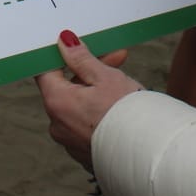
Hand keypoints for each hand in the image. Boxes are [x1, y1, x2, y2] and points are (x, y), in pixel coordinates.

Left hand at [36, 30, 141, 171]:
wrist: (149, 154)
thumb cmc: (127, 114)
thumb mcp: (105, 77)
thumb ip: (81, 58)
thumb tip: (64, 42)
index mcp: (56, 102)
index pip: (45, 72)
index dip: (61, 56)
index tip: (77, 48)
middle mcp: (57, 125)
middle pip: (65, 88)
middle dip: (88, 72)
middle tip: (115, 58)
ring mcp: (70, 141)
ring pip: (77, 107)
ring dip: (95, 92)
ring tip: (124, 84)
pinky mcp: (85, 153)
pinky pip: (85, 125)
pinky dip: (97, 113)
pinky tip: (119, 108)